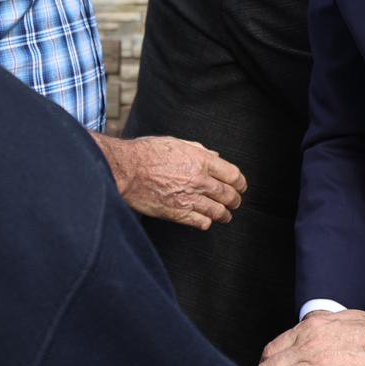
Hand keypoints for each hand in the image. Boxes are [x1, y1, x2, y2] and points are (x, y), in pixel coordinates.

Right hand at [92, 133, 245, 229]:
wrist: (125, 170)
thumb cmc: (145, 153)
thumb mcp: (175, 142)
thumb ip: (198, 150)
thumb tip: (214, 157)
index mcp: (200, 160)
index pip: (233, 175)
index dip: (240, 183)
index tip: (240, 186)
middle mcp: (198, 180)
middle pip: (228, 195)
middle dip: (235, 200)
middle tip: (235, 202)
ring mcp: (189, 198)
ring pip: (218, 212)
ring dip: (224, 214)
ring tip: (224, 215)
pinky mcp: (178, 213)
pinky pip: (201, 223)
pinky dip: (206, 222)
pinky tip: (204, 220)